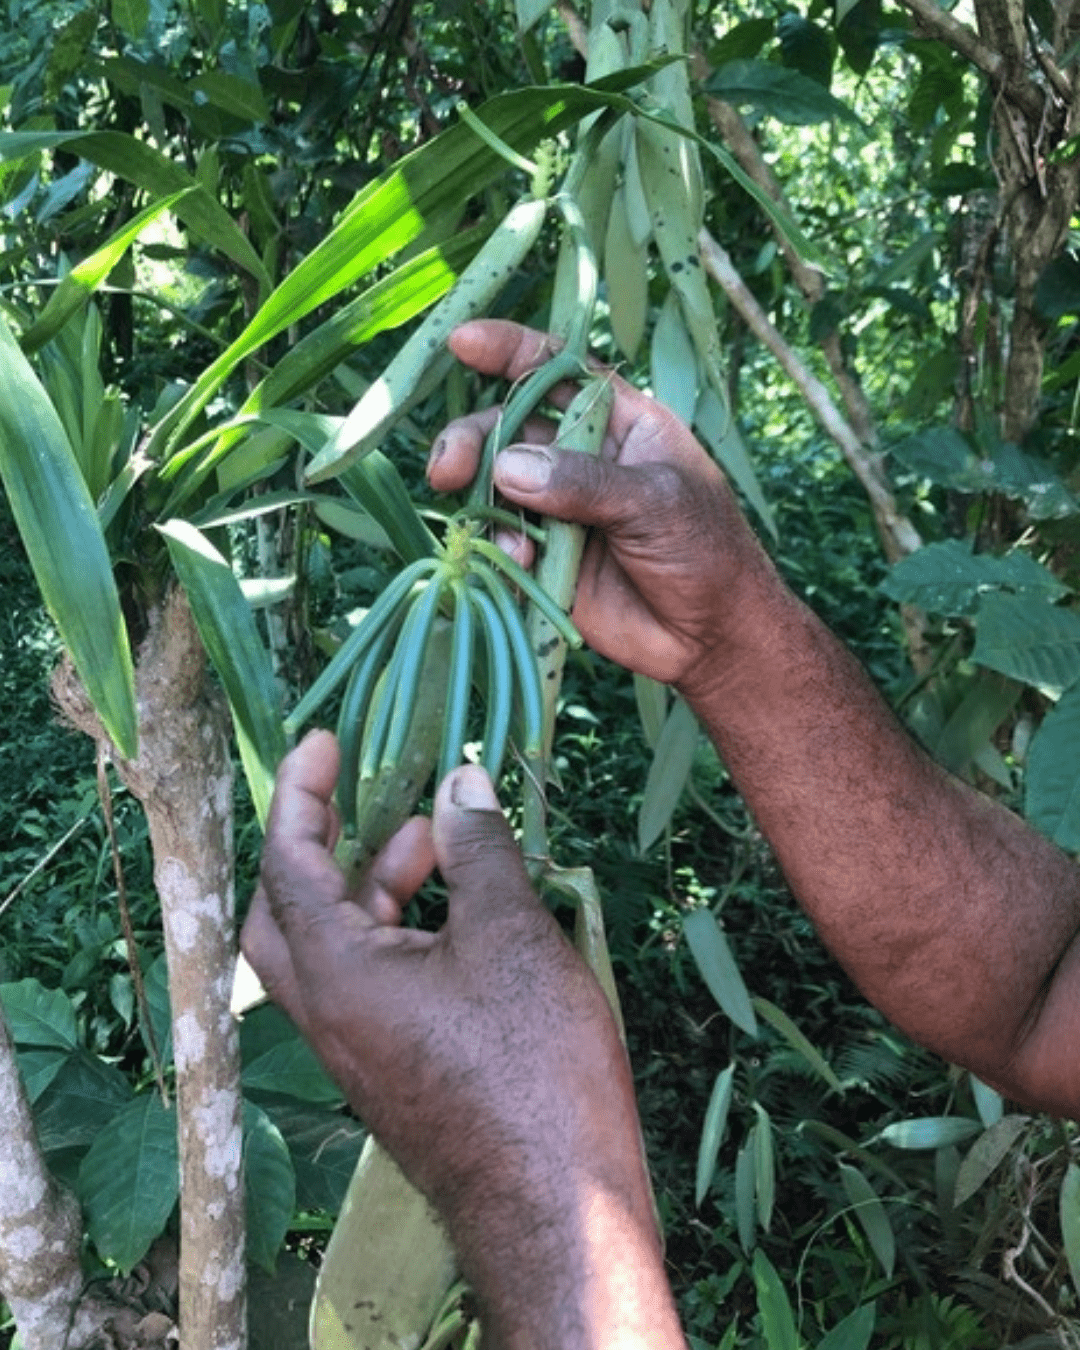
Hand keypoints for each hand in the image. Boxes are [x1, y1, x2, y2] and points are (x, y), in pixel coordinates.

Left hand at [240, 732, 647, 1228]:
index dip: (301, 794)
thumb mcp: (509, 936)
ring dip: (373, 890)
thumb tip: (459, 781)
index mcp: (334, 976)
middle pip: (286, 912)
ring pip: (333, 951)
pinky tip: (461, 919)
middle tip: (371, 801)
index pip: (286, 864)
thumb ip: (477, 851)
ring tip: (440, 849)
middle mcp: (327, 1016)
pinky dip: (399, 937)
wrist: (556, 1209)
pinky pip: (369, 986)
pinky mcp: (393, 1074)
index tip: (323, 741)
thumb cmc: (531, 1064)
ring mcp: (357, 1052)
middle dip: (320, 846)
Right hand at [428, 320, 776, 700]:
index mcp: (620, 422)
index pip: (558, 369)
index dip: (509, 351)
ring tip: (508, 541)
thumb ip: (584, 482)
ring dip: (481, 504)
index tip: (461, 345)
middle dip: (472, 441)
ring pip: (494, 486)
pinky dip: (497, 551)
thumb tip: (508, 467)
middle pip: (508, 427)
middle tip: (447, 470)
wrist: (711, 636)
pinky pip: (501, 543)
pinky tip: (517, 565)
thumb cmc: (706, 551)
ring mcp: (559, 509)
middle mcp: (581, 458)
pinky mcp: (545, 559)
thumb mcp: (655, 502)